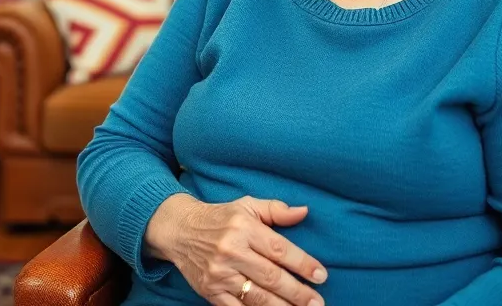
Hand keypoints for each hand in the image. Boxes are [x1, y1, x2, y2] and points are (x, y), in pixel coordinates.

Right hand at [146, 194, 326, 305]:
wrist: (179, 231)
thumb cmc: (220, 218)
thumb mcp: (247, 206)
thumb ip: (276, 210)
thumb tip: (304, 212)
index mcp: (243, 228)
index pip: (279, 249)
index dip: (303, 264)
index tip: (321, 275)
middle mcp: (232, 252)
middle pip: (271, 276)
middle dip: (298, 292)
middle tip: (317, 302)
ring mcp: (220, 274)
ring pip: (257, 297)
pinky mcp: (211, 292)